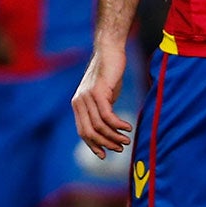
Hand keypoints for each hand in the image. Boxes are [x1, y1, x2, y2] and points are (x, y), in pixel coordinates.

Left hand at [73, 40, 133, 156]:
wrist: (109, 52)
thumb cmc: (109, 75)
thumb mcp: (103, 96)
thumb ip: (101, 111)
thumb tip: (108, 130)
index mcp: (77, 105)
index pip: (82, 131)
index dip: (93, 145)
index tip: (104, 155)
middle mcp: (79, 102)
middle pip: (89, 132)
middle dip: (105, 144)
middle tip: (120, 149)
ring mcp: (87, 97)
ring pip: (99, 126)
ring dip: (114, 136)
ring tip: (126, 141)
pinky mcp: (98, 92)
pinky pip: (107, 116)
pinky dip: (118, 125)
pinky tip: (128, 128)